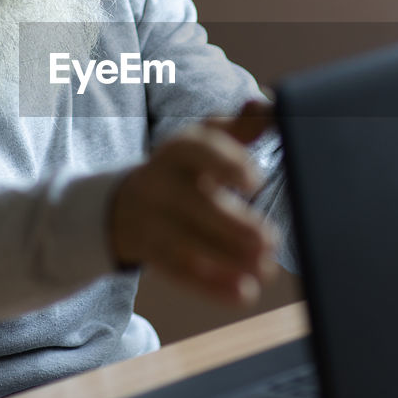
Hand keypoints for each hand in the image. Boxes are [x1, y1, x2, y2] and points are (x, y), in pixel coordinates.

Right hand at [109, 100, 277, 305]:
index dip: (225, 163)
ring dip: (227, 258)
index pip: (196, 149)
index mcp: (180, 149)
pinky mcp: (152, 253)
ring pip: (186, 241)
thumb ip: (243, 126)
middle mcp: (161, 182)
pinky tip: (243, 293)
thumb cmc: (186, 170)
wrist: (127, 203)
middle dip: (232, 224)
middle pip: (194, 203)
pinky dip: (212, 286)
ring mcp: (153, 220)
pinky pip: (180, 271)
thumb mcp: (208, 141)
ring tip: (265, 269)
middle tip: (270, 240)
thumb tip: (270, 104)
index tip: (256, 180)